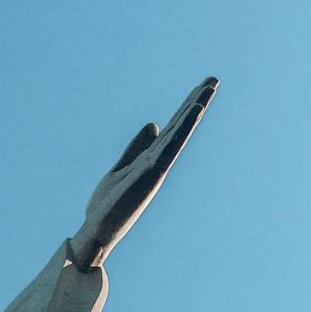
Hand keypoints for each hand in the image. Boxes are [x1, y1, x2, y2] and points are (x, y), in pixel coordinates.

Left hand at [70, 76, 217, 269]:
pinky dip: (182, 129)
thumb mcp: (121, 168)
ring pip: (178, 135)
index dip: (184, 108)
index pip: (171, 129)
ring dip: (194, 111)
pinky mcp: (150, 175)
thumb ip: (136, 147)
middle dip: (196, 103)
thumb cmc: (108, 205)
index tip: (200, 87)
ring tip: (209, 88)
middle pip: (179, 127)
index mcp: (151, 160)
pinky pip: (169, 147)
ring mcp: (155, 169)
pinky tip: (194, 112)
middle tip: (214, 79)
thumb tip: (154, 124)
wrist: (96, 232)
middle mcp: (158, 163)